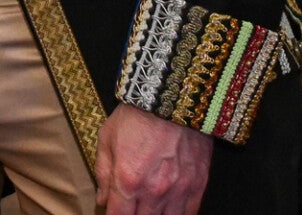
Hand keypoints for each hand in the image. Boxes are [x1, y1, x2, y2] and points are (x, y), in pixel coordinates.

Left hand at [94, 104, 212, 214]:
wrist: (172, 97)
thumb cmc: (137, 115)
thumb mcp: (107, 138)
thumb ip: (103, 173)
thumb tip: (103, 199)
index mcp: (127, 180)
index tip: (112, 213)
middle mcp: (154, 191)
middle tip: (130, 207)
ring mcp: (178, 190)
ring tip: (148, 207)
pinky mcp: (198, 185)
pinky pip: (190, 213)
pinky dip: (179, 214)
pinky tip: (169, 209)